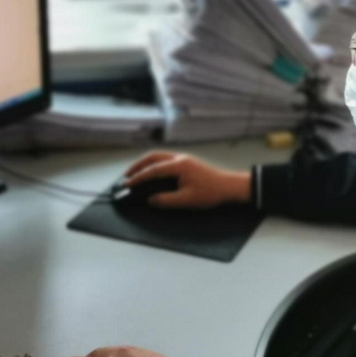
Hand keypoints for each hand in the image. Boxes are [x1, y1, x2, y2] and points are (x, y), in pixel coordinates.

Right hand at [122, 151, 250, 208]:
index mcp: (178, 165)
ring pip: (159, 156)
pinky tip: (152, 172)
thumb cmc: (211, 192)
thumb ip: (167, 200)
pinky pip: (165, 159)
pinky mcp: (187, 162)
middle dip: (138, 165)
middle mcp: (179, 158)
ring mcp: (184, 158)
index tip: (127, 184)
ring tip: (136, 173)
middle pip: (153, 157)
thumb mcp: (187, 200)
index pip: (153, 170)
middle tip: (127, 175)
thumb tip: (151, 200)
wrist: (229, 186)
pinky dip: (154, 164)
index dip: (139, 177)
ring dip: (146, 163)